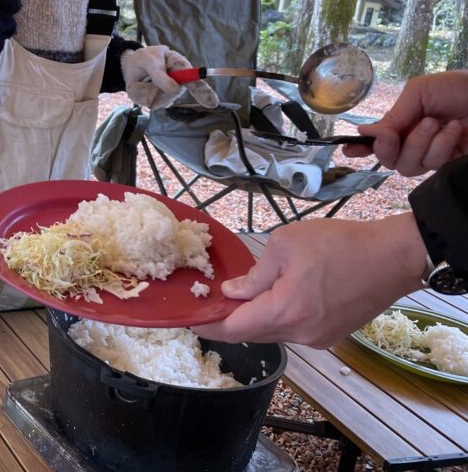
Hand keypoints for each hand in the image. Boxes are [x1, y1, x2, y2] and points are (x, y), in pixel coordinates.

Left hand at [121, 45, 218, 108]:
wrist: (131, 65)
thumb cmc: (144, 59)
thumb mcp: (149, 60)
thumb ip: (160, 74)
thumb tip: (175, 89)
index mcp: (181, 68)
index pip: (195, 82)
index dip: (204, 92)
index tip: (212, 103)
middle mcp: (179, 84)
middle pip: (171, 94)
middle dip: (157, 85)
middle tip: (149, 71)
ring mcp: (168, 96)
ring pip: (157, 99)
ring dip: (145, 88)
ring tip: (145, 77)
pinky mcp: (156, 103)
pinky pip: (146, 102)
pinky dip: (139, 93)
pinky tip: (142, 85)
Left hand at [191, 213, 425, 347]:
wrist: (393, 257)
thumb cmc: (340, 244)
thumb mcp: (286, 245)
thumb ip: (255, 274)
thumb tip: (233, 292)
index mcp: (284, 312)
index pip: (233, 330)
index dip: (207, 326)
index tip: (190, 318)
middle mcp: (300, 334)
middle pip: (252, 334)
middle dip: (229, 320)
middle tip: (213, 301)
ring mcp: (318, 338)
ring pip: (273, 332)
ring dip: (256, 317)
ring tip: (244, 294)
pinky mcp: (331, 335)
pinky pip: (294, 330)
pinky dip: (279, 316)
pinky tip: (277, 295)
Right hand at [344, 70, 467, 174]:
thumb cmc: (460, 88)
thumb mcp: (419, 92)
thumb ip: (394, 114)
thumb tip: (365, 132)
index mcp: (405, 122)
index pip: (379, 140)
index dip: (362, 147)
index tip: (349, 151)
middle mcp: (415, 141)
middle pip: (388, 159)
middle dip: (388, 147)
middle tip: (395, 134)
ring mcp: (433, 155)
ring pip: (408, 166)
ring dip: (419, 143)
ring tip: (437, 123)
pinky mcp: (451, 165)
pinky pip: (433, 165)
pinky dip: (441, 146)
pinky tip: (454, 131)